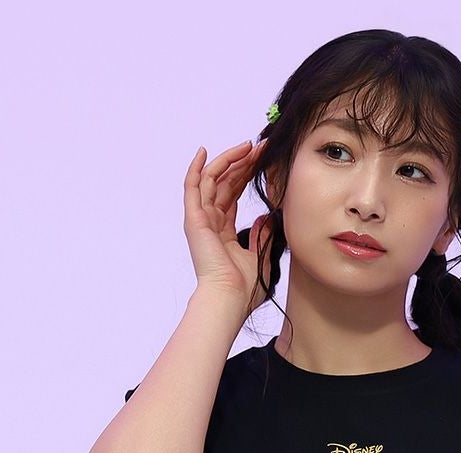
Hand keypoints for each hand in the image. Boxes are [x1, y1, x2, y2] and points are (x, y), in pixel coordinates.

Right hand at [182, 139, 274, 314]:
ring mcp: (200, 220)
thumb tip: (267, 217)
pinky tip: (203, 151)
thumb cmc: (244, 287)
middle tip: (260, 148)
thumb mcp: (259, 255)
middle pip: (224, 184)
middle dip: (242, 163)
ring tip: (248, 147)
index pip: (232, 195)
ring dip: (229, 161)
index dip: (246, 176)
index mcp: (223, 232)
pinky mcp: (194, 219)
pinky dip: (196, 168)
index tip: (262, 161)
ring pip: (212, 180)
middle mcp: (210, 223)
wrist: (231, 297)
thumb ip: (262, 235)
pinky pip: (193, 187)